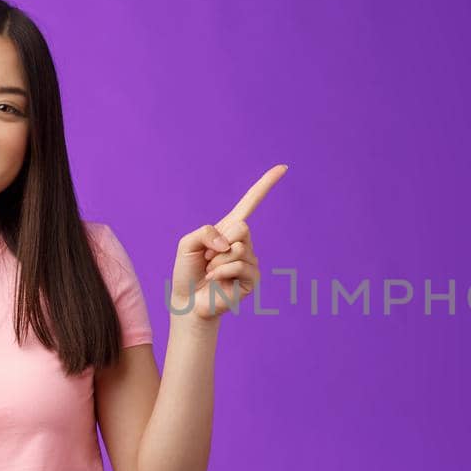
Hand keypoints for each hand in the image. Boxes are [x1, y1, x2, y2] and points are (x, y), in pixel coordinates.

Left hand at [170, 164, 287, 320]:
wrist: (188, 302)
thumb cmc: (187, 272)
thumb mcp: (187, 243)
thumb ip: (205, 233)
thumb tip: (231, 243)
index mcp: (229, 229)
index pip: (251, 202)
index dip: (266, 184)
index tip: (283, 168)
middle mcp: (244, 242)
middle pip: (242, 227)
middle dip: (219, 243)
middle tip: (208, 259)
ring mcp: (250, 260)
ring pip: (238, 248)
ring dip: (216, 261)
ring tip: (211, 272)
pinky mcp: (252, 278)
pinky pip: (238, 265)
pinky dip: (221, 272)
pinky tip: (215, 281)